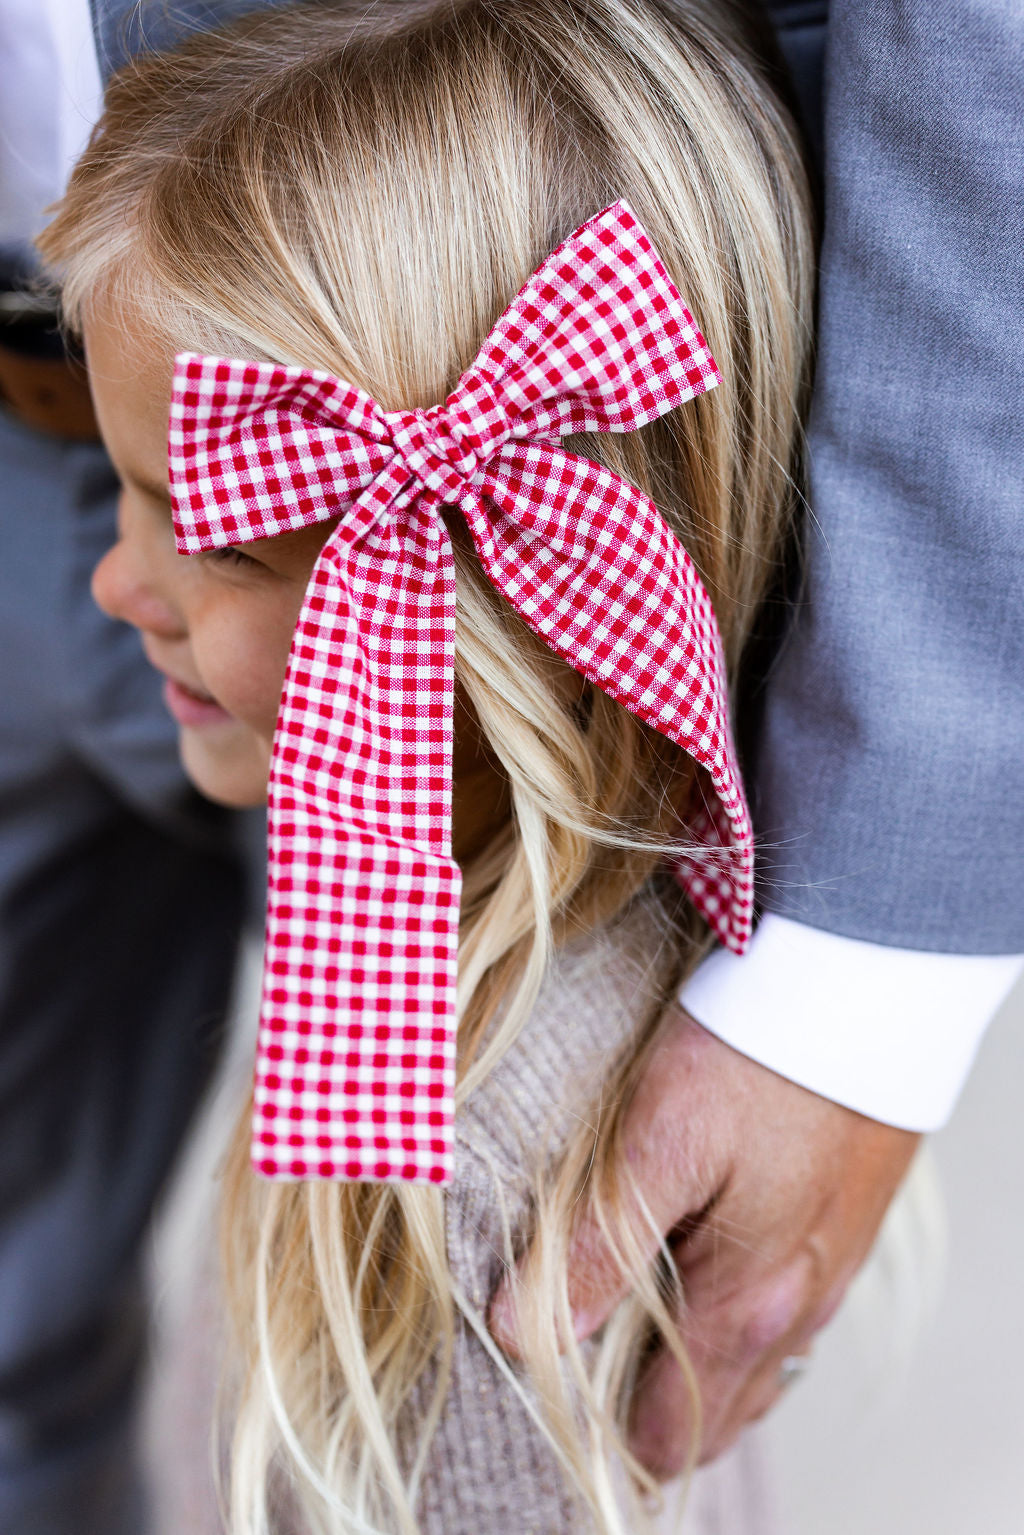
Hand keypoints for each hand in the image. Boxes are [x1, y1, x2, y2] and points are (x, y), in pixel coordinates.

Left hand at [490, 1004, 919, 1475]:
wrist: (863, 987)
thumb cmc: (752, 1059)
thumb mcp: (657, 1145)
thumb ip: (597, 1249)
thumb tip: (521, 1333)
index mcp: (746, 1304)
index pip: (674, 1432)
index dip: (611, 1430)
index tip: (557, 1387)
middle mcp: (798, 1308)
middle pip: (720, 1415)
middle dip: (653, 1407)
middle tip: (586, 1347)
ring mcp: (829, 1269)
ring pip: (756, 1362)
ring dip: (697, 1357)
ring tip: (635, 1301)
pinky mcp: (843, 1222)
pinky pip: (785, 1307)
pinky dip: (736, 1308)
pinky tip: (701, 1250)